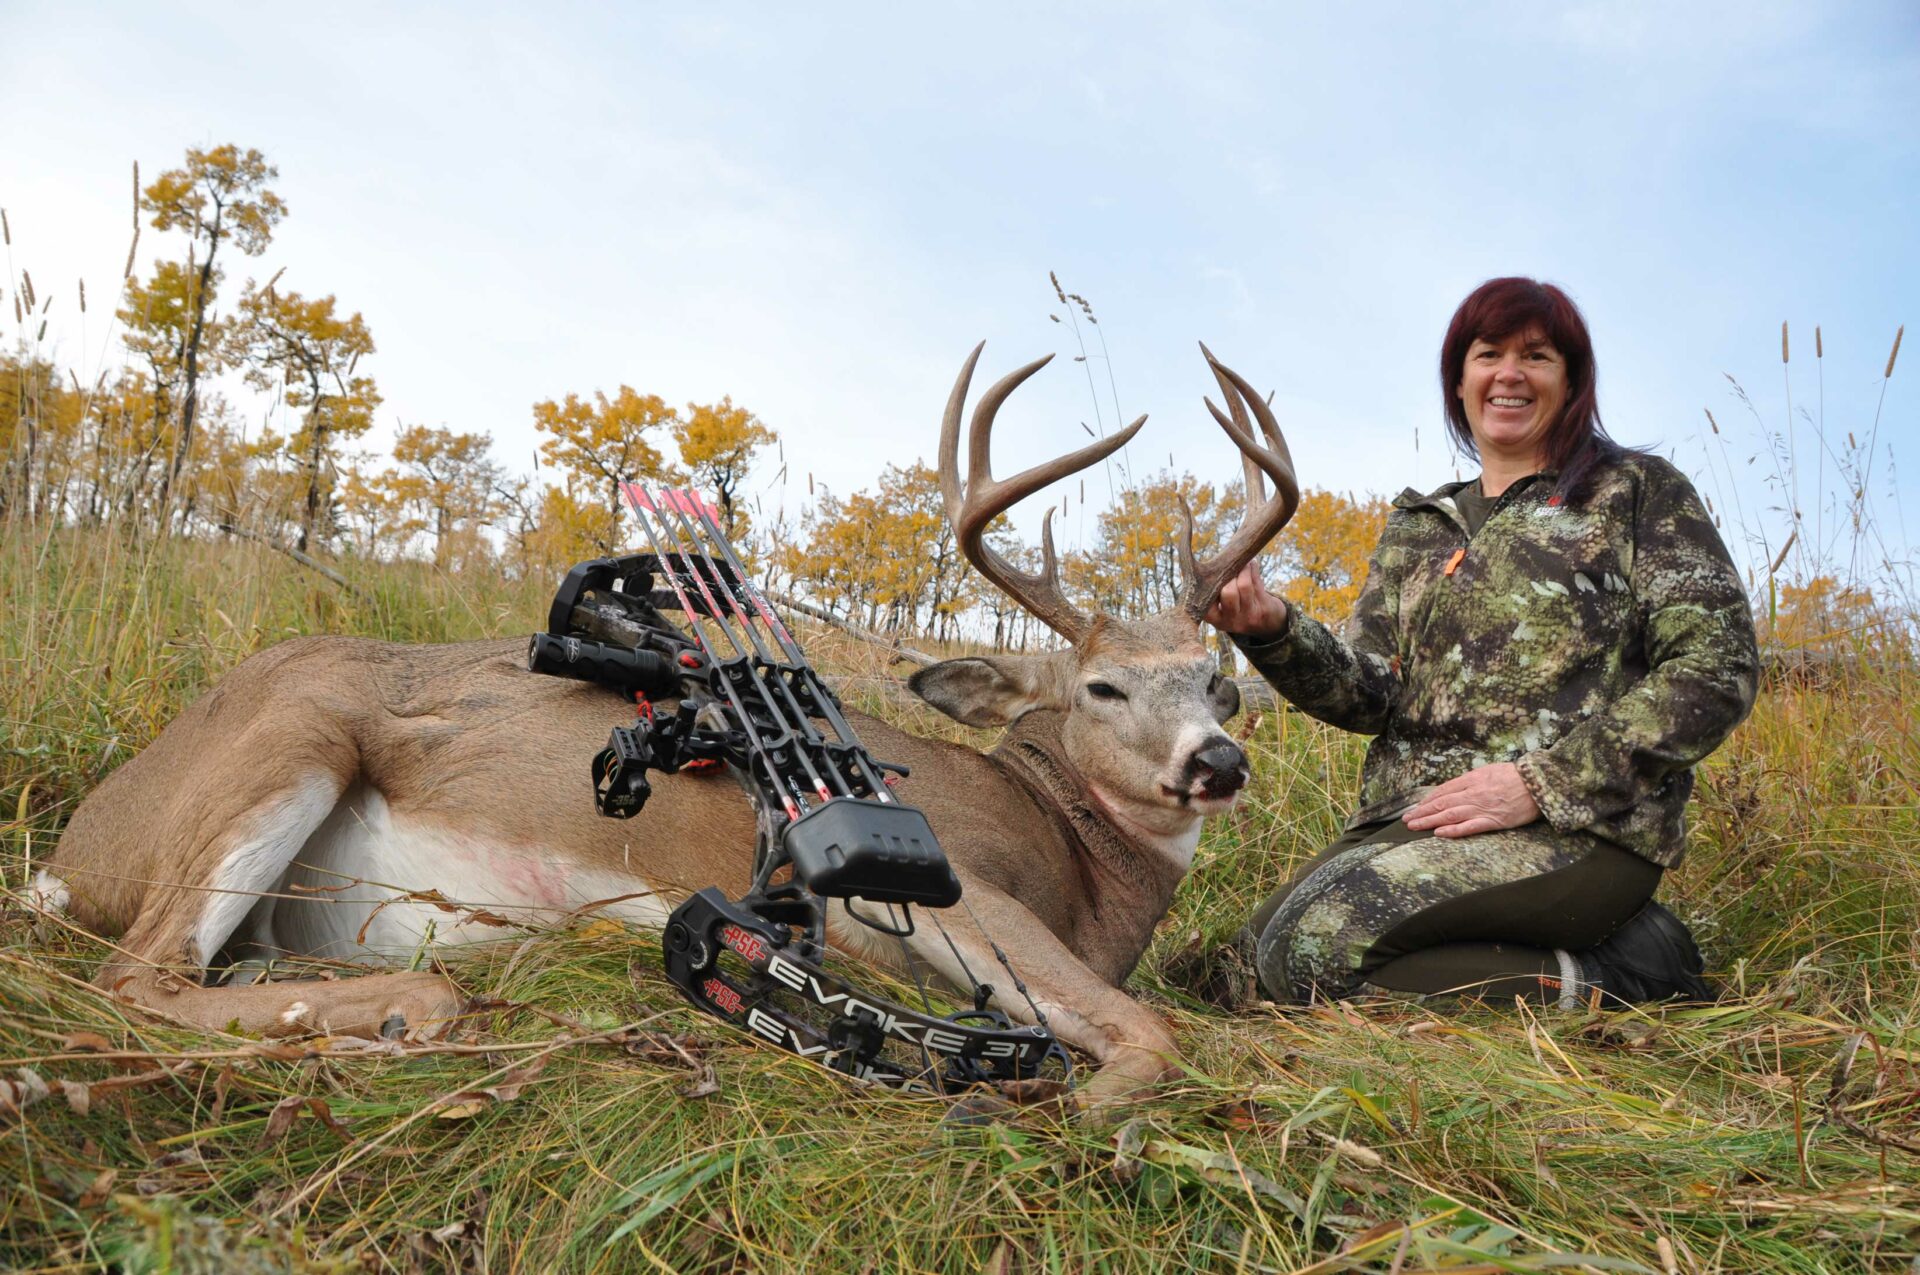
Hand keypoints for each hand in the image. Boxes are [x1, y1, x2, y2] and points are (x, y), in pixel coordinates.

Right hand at [1206, 563, 1288, 638]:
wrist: (1268, 623)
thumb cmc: (1237, 607)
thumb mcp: (1221, 608)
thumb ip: (1214, 592)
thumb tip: (1214, 564)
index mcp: (1216, 620)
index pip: (1206, 604)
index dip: (1207, 586)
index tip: (1210, 575)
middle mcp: (1232, 621)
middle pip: (1228, 592)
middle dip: (1228, 575)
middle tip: (1228, 568)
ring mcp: (1250, 616)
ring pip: (1244, 585)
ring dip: (1242, 568)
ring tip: (1241, 562)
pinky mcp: (1264, 608)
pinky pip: (1257, 582)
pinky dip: (1252, 568)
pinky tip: (1250, 564)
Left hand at [1402, 762, 1539, 837]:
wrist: (1538, 783)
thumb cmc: (1515, 776)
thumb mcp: (1489, 770)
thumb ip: (1471, 779)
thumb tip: (1453, 788)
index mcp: (1472, 779)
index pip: (1443, 790)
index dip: (1427, 800)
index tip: (1415, 808)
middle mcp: (1474, 793)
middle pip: (1442, 803)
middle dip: (1422, 812)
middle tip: (1406, 820)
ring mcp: (1483, 808)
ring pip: (1450, 815)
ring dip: (1430, 821)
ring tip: (1415, 827)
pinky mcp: (1494, 821)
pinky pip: (1470, 827)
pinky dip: (1454, 831)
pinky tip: (1440, 833)